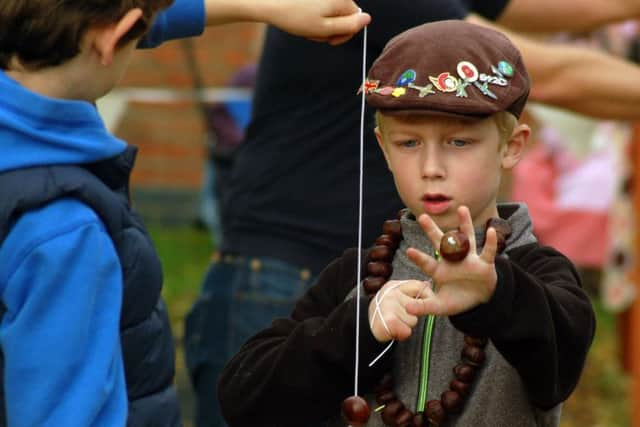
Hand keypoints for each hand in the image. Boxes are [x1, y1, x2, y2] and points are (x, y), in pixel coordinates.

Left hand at [205, 0, 370, 44]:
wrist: (269, 3)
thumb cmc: (295, 17)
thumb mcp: (324, 28)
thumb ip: (348, 26)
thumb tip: (368, 19)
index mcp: (342, 0)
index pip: (356, 20)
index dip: (344, 34)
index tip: (329, 41)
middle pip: (343, 17)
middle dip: (330, 30)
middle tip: (313, 35)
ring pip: (331, 15)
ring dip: (320, 26)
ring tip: (306, 27)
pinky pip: (321, 8)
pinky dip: (313, 17)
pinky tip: (302, 20)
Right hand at [368, 279, 431, 342]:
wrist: (362, 329)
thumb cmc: (382, 315)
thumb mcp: (395, 298)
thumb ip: (411, 292)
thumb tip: (427, 285)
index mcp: (393, 286)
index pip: (419, 286)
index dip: (424, 298)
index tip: (418, 306)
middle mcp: (390, 293)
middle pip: (418, 307)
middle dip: (411, 316)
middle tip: (398, 317)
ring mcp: (388, 306)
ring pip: (413, 320)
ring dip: (406, 326)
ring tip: (394, 324)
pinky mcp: (389, 320)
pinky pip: (407, 331)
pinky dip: (401, 334)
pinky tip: (392, 331)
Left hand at [405, 206, 498, 316]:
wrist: (479, 301)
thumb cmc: (457, 299)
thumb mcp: (440, 306)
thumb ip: (424, 306)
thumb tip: (407, 308)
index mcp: (439, 270)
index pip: (427, 262)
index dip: (419, 257)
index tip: (409, 250)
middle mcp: (452, 261)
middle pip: (441, 243)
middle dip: (431, 230)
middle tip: (422, 217)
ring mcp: (469, 260)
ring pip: (467, 239)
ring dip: (465, 224)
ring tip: (462, 209)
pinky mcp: (484, 263)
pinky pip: (487, 251)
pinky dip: (491, 242)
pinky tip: (491, 230)